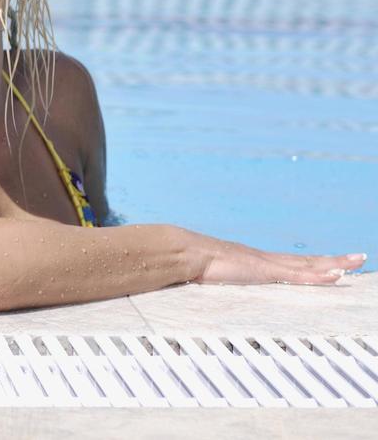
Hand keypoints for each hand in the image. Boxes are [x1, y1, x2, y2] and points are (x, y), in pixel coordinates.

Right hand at [190, 232, 364, 285]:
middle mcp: (266, 259)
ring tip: (357, 262)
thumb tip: (210, 290)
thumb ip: (220, 283)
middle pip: (307, 260)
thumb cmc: (195, 266)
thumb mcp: (214, 279)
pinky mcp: (265, 270)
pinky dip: (318, 276)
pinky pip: (298, 275)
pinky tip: (335, 275)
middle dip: (334, 260)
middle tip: (358, 257)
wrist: (186, 254)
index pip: (293, 263)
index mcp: (257, 262)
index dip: (313, 264)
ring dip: (334, 264)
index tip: (332, 263)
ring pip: (309, 265)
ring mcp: (267, 264)